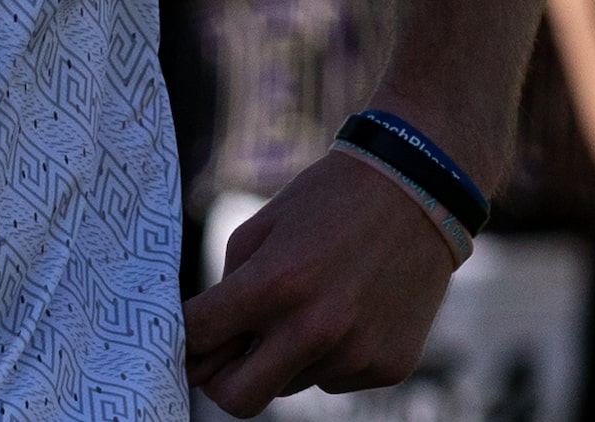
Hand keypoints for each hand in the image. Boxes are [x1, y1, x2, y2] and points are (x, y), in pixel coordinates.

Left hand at [182, 148, 454, 415]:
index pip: (200, 339)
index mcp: (273, 285)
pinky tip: (347, 310)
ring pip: (289, 384)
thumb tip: (206, 341)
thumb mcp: (259, 229)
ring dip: (282, 358)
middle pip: (237, 399)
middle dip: (219, 380)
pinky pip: (334, 379)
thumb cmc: (326, 204)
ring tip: (307, 304)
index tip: (183, 340)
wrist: (413, 194)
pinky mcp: (389, 367)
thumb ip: (228, 288)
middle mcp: (314, 330)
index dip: (182, 340)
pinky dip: (328, 357)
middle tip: (222, 356)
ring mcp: (355, 355)